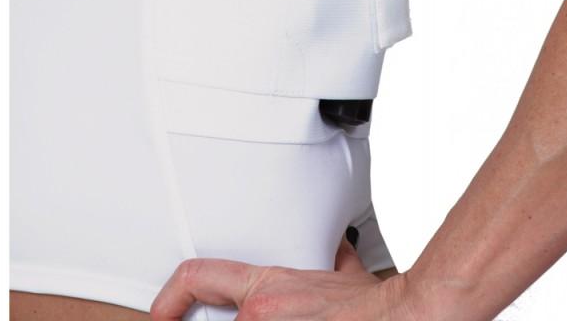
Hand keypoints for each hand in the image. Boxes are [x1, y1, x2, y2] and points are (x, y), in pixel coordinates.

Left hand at [149, 232, 413, 320]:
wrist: (406, 316)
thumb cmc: (378, 307)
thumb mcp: (347, 275)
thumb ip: (333, 263)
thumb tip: (337, 252)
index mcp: (268, 288)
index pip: (198, 276)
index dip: (169, 298)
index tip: (160, 315)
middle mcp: (259, 314)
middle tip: (199, 319)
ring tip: (287, 319)